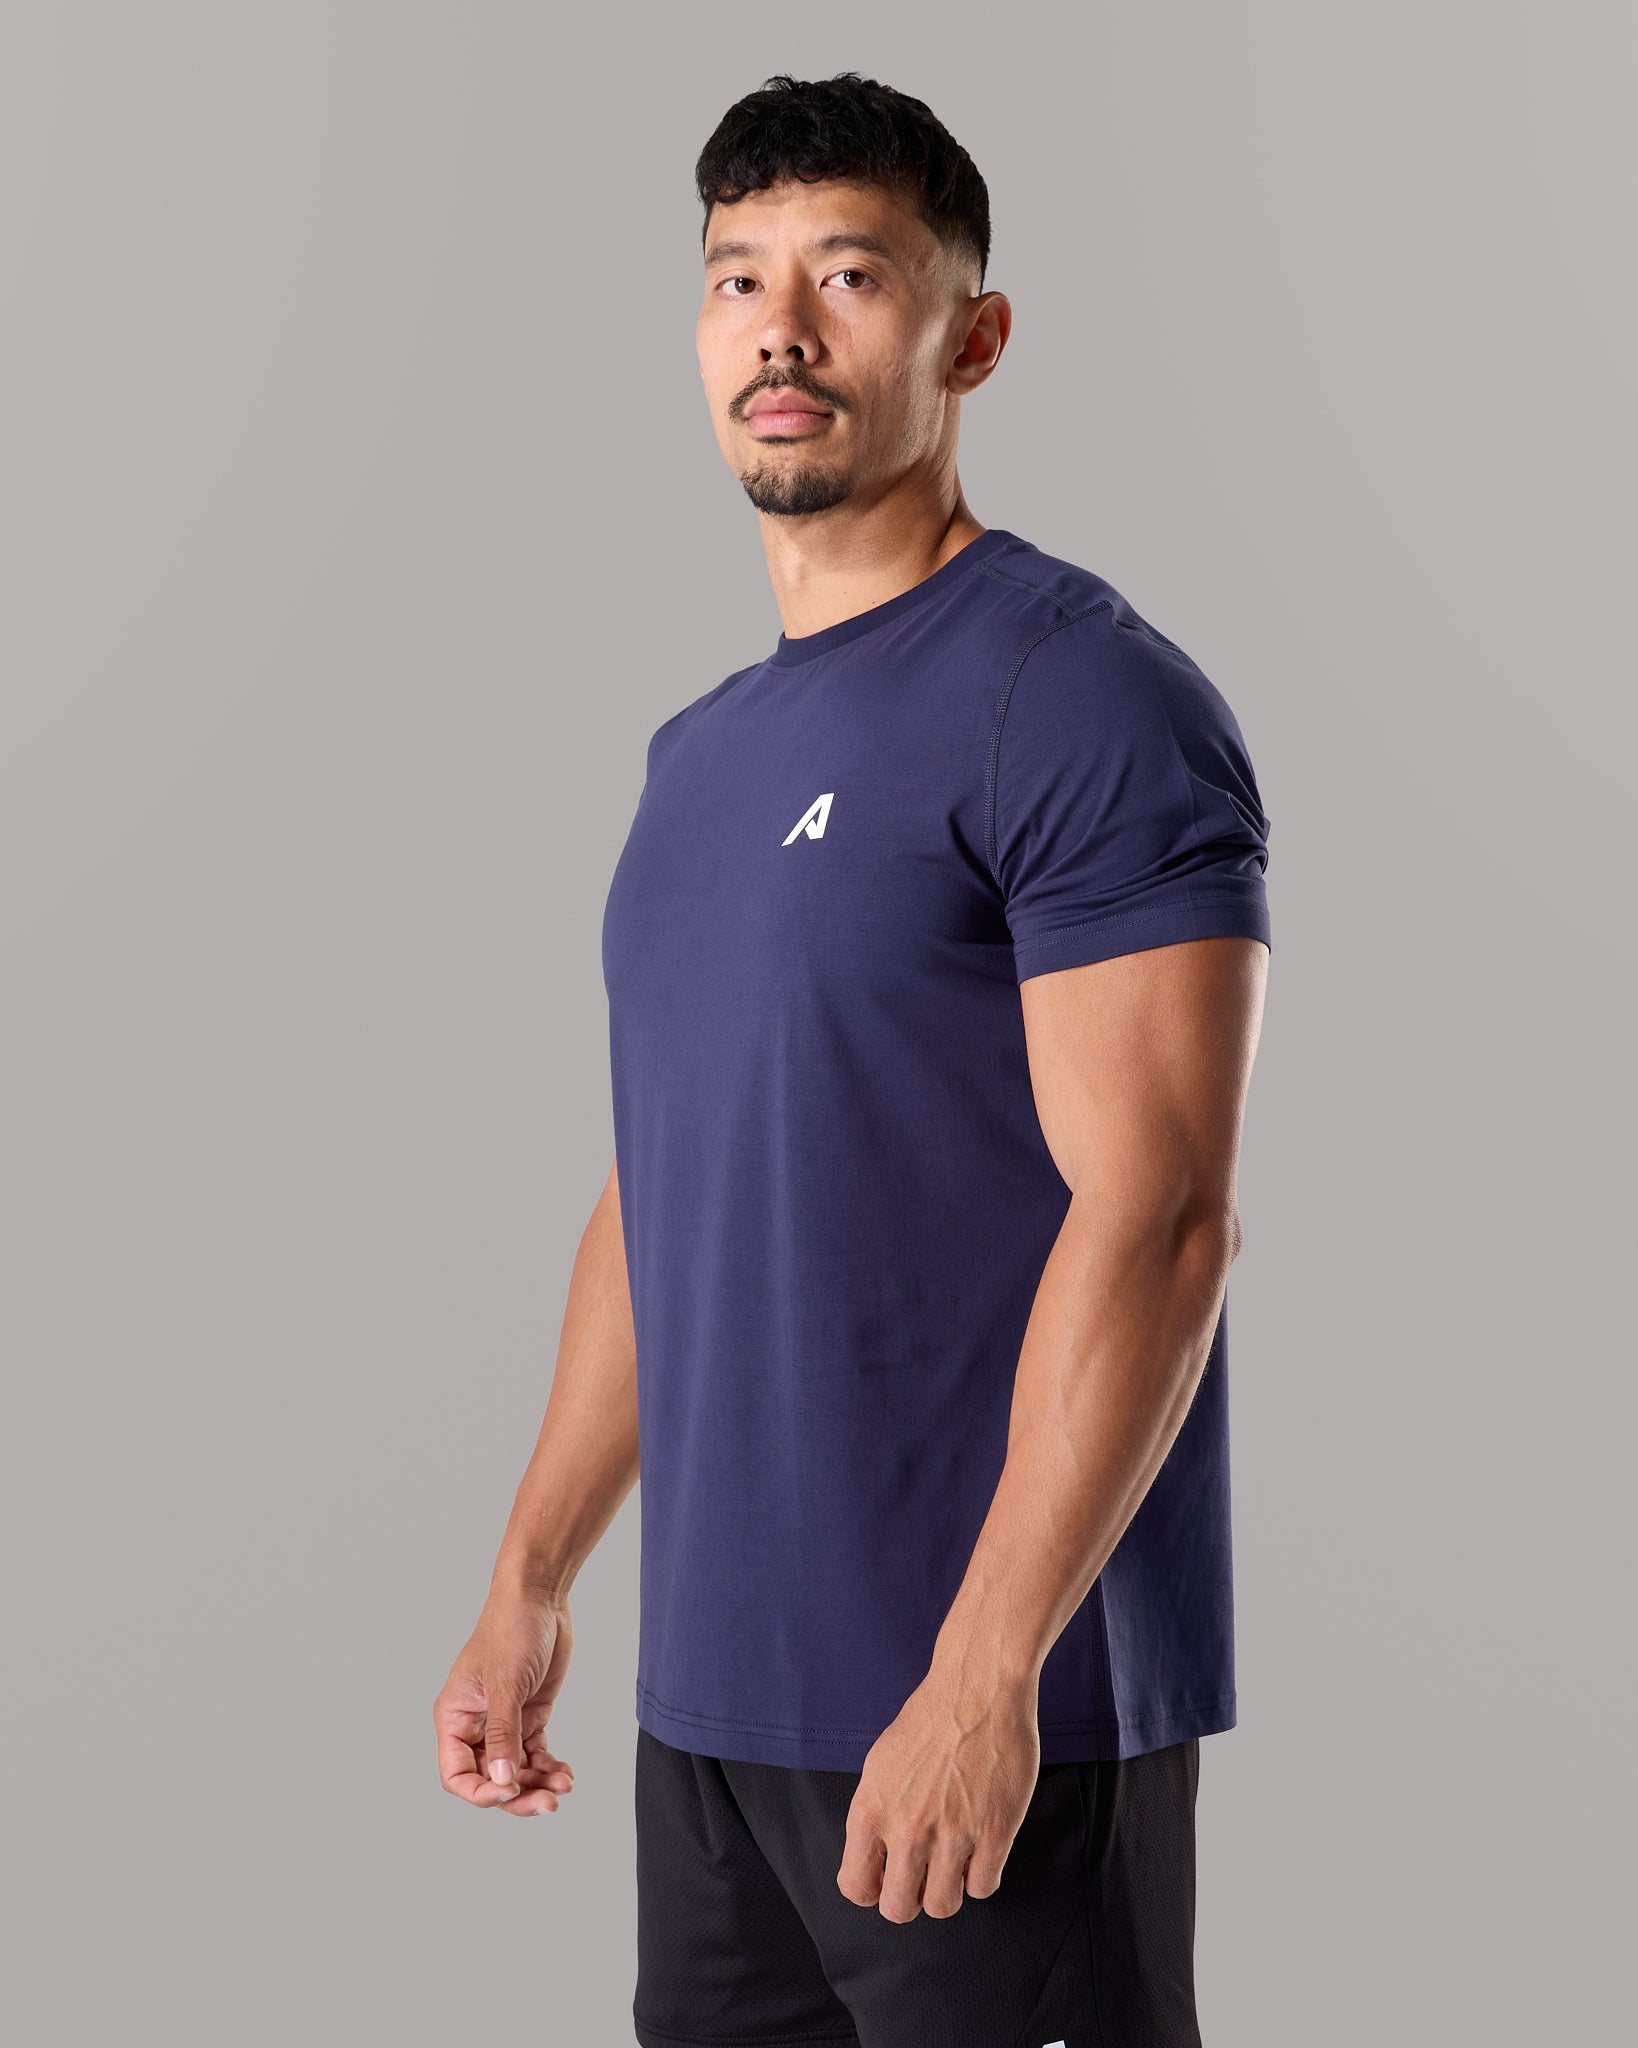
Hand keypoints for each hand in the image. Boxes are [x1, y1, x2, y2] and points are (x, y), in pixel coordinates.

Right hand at [433, 1591, 576, 1817]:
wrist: (540, 1597)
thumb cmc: (510, 1629)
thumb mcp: (505, 1682)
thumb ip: (503, 1733)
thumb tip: (502, 1780)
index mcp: (456, 1717)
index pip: (457, 1774)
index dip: (480, 1791)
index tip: (510, 1790)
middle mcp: (477, 1725)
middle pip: (491, 1779)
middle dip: (518, 1795)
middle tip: (548, 1803)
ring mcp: (505, 1721)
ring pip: (516, 1770)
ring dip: (539, 1783)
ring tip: (565, 1784)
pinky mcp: (530, 1715)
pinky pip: (535, 1753)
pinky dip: (549, 1766)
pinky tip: (565, 1771)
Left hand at [835, 1662, 1040, 1920]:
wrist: (978, 1688)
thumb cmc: (931, 1718)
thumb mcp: (881, 1763)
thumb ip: (875, 1811)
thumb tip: (874, 1853)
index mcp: (871, 1809)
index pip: (856, 1886)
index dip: (872, 1890)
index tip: (885, 1881)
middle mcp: (907, 1828)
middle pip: (899, 1908)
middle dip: (910, 1899)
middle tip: (922, 1878)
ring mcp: (951, 1834)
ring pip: (942, 1906)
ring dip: (947, 1891)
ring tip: (953, 1863)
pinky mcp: (993, 1833)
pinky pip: (983, 1888)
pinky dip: (981, 1876)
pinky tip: (980, 1851)